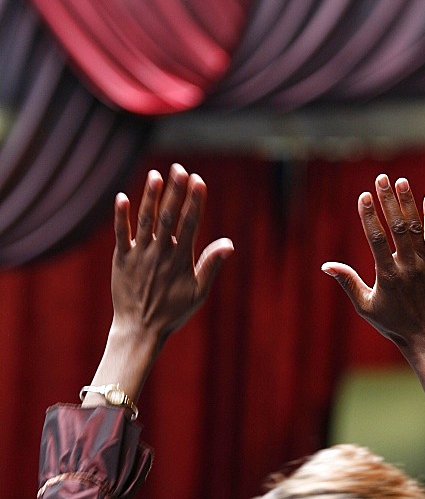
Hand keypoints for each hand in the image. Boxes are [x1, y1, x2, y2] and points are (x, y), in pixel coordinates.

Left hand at [112, 164, 233, 343]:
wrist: (139, 329)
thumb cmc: (172, 312)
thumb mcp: (198, 293)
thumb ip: (211, 266)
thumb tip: (229, 243)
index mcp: (180, 260)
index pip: (190, 224)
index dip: (194, 202)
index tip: (198, 181)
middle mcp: (160, 254)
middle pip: (168, 217)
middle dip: (174, 192)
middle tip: (179, 168)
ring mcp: (139, 255)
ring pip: (145, 221)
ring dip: (150, 197)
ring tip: (155, 175)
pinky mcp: (121, 259)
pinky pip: (120, 234)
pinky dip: (120, 216)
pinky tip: (122, 197)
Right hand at [322, 175, 424, 351]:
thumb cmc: (391, 321)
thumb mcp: (365, 306)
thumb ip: (348, 282)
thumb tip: (326, 265)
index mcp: (387, 276)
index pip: (376, 240)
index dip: (369, 217)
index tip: (363, 196)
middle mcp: (408, 267)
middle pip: (398, 228)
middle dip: (388, 201)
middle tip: (381, 178)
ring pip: (416, 228)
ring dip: (408, 203)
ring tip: (401, 181)